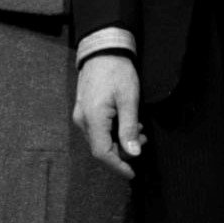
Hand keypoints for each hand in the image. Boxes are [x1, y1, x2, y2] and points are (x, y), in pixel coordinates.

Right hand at [73, 54, 145, 177]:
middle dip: (122, 151)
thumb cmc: (117, 71)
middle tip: (143, 141)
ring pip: (99, 139)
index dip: (117, 166)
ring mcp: (81, 115)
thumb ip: (129, 128)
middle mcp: (82, 120)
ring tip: (139, 131)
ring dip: (119, 141)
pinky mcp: (84, 110)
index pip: (102, 153)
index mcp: (92, 118)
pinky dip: (113, 132)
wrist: (102, 49)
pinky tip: (128, 123)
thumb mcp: (129, 99)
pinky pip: (97, 129)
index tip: (131, 173)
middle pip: (100, 148)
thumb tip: (133, 153)